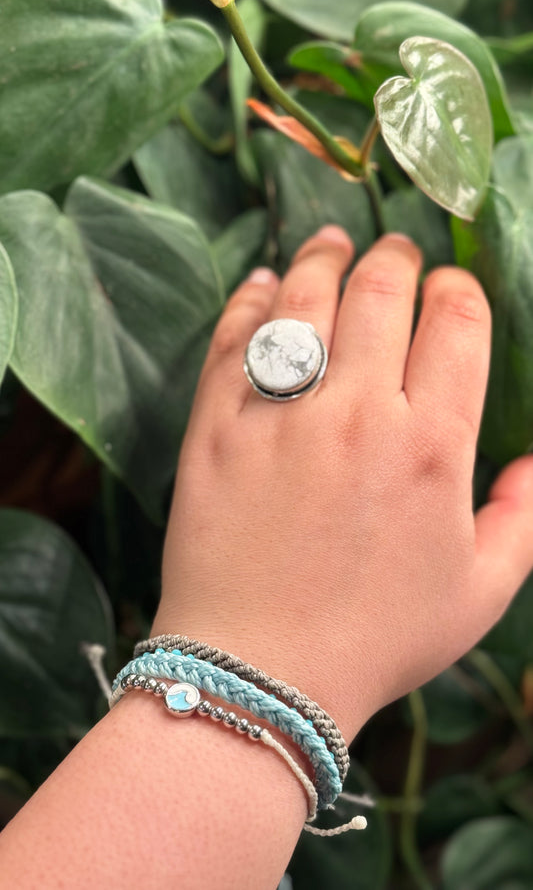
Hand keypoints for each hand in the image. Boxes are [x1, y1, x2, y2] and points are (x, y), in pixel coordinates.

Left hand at [152, 226, 532, 741]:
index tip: (451, 292)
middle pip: (382, 293)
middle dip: (396, 259)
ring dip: (324, 258)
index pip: (456, 323)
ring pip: (306, 301)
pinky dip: (252, 301)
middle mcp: (359, 414)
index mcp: (432, 447)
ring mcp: (281, 416)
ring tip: (331, 241)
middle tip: (394, 253)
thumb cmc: (377, 639)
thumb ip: (524, 518)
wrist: (260, 674)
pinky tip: (265, 284)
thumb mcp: (481, 593)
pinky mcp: (216, 428)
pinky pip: (235, 340)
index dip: (458, 290)